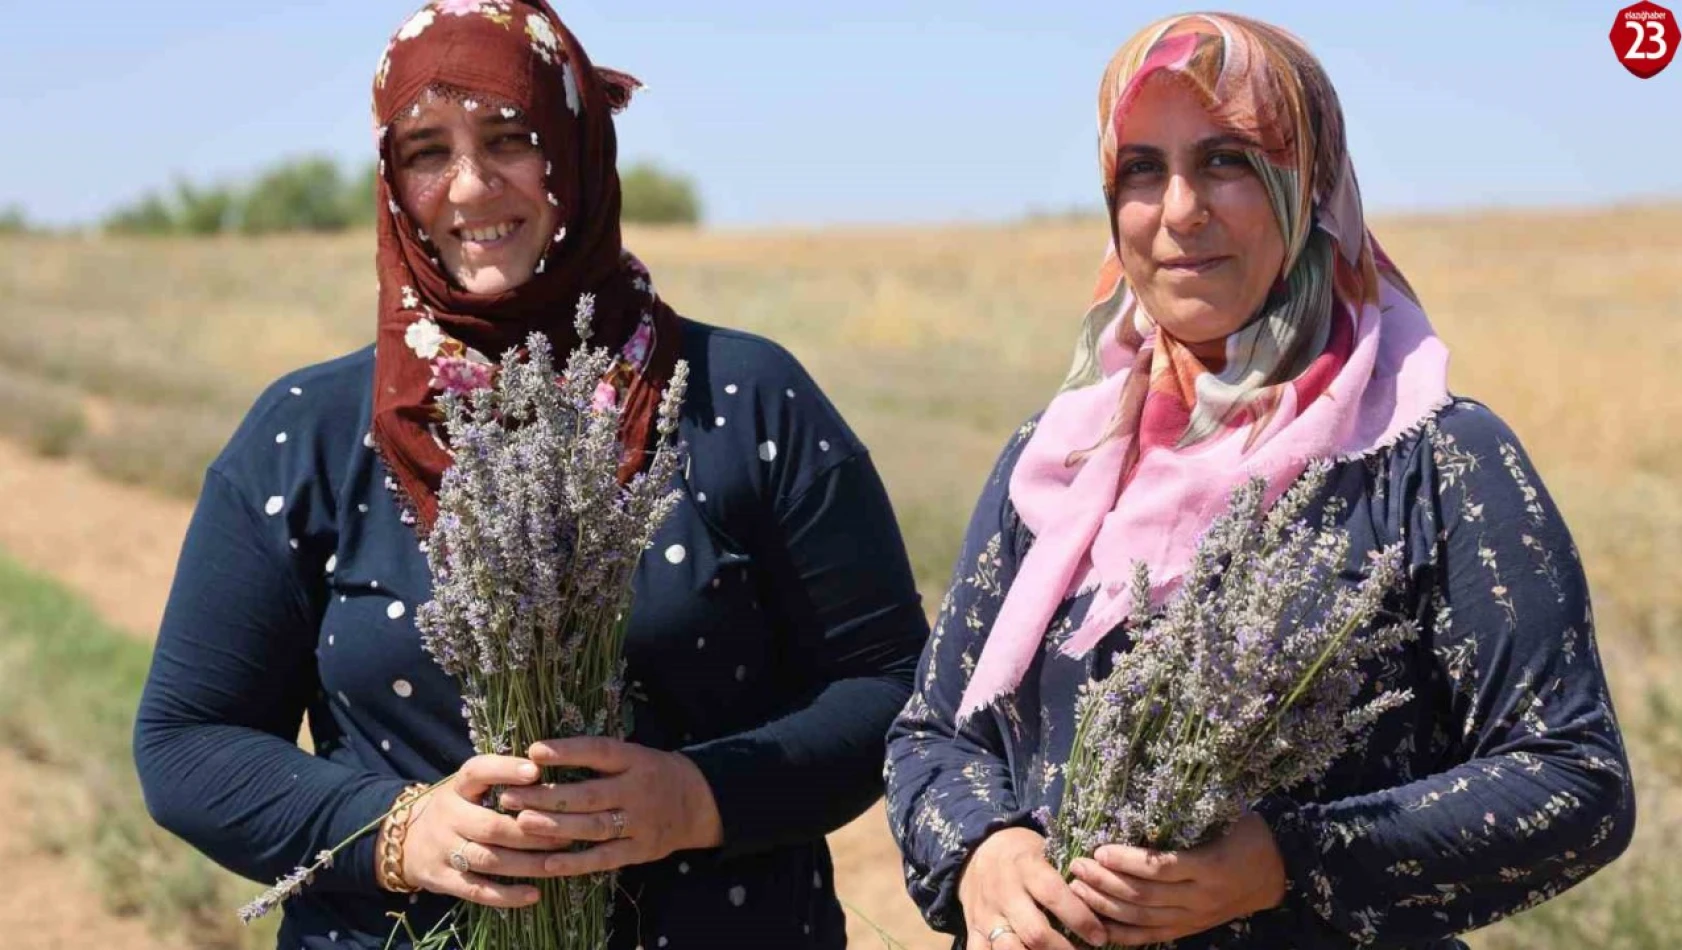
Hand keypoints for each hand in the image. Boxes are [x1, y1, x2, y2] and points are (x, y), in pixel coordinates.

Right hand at [399, 754, 564, 906]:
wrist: (404, 841)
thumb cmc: (456, 808)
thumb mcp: (468, 787)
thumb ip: (499, 779)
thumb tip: (550, 766)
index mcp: (456, 787)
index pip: (477, 772)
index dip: (505, 770)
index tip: (536, 770)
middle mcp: (447, 816)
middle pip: (492, 826)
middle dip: (532, 831)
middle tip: (568, 833)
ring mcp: (443, 850)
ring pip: (489, 860)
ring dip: (527, 863)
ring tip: (558, 863)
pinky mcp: (442, 880)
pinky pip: (477, 890)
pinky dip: (506, 896)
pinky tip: (534, 894)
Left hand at [502, 737, 723, 876]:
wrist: (697, 803)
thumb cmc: (650, 774)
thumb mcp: (633, 755)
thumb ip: (596, 756)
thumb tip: (539, 753)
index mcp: (634, 760)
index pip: (599, 752)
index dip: (567, 752)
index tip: (533, 751)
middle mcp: (637, 790)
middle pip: (588, 794)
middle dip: (547, 796)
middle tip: (510, 796)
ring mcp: (640, 823)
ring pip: (593, 827)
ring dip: (555, 827)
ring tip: (522, 823)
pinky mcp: (640, 850)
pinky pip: (604, 858)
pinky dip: (576, 862)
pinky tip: (548, 863)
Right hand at [956, 827, 1109, 949]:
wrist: (979, 850)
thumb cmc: (1024, 854)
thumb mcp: (1046, 852)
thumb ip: (1067, 877)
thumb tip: (1104, 902)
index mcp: (1026, 867)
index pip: (1054, 894)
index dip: (1080, 918)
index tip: (1100, 936)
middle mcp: (1004, 892)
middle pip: (1034, 932)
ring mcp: (986, 913)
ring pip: (1007, 948)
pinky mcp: (973, 928)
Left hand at [1067, 812, 1287, 945]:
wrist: (1275, 874)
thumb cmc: (1246, 834)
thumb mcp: (1227, 816)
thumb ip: (1191, 811)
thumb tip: (1146, 785)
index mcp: (1210, 866)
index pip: (1161, 867)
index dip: (1127, 861)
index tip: (1100, 848)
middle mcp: (1201, 897)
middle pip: (1144, 895)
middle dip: (1106, 882)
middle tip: (1076, 866)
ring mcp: (1194, 917)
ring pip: (1143, 917)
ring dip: (1106, 905)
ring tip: (1077, 889)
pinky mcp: (1189, 929)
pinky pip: (1151, 936)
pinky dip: (1123, 934)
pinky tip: (1097, 926)